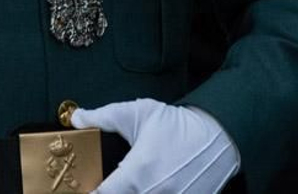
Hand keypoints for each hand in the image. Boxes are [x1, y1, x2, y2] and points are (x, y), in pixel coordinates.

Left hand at [72, 98, 239, 193]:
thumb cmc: (178, 124)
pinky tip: (154, 186)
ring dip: (136, 193)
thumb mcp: (140, 113)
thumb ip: (104, 116)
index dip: (92, 192)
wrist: (221, 133)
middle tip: (111, 186)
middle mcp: (154, 192)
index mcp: (137, 173)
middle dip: (115, 192)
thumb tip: (76, 117)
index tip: (89, 188)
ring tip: (136, 184)